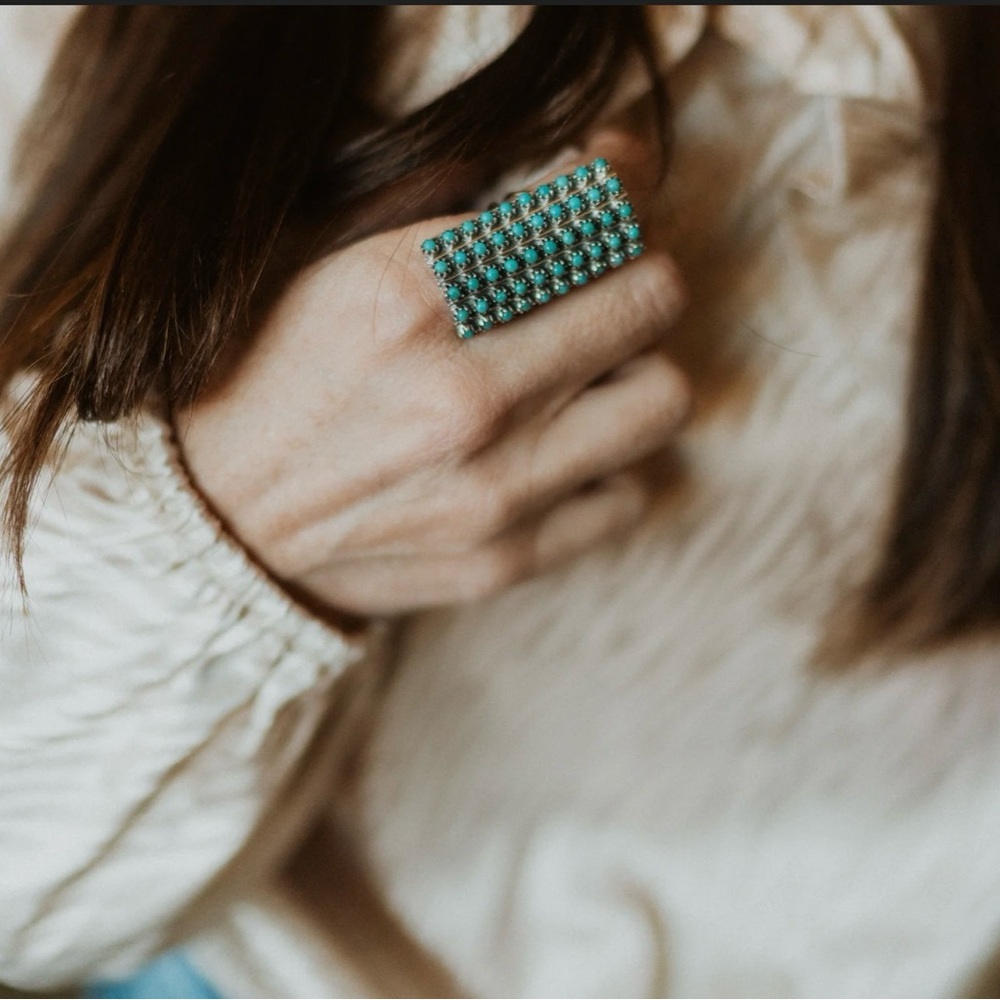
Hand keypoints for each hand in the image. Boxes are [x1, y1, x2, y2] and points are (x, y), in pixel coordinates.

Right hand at [173, 132, 688, 619]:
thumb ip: (455, 210)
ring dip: (638, 368)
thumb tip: (581, 175)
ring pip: (663, 396)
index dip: (618, 185)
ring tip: (588, 373)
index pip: (591, 211)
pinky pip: (629, 494)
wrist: (211, 523)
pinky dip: (609, 465)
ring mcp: (493, 489)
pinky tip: (561, 453)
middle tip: (603, 282)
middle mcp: (466, 395)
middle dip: (638, 270)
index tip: (605, 190)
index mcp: (412, 294)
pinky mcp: (505, 559)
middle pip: (653, 296)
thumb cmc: (266, 376)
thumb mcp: (331, 260)